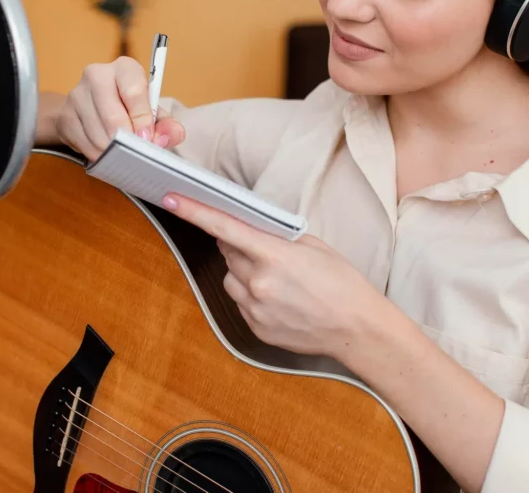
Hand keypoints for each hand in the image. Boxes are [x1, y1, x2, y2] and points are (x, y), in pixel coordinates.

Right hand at [55, 57, 184, 160]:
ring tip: (125, 157)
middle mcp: (96, 74)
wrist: (93, 106)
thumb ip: (167, 124)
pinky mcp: (65, 115)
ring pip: (97, 134)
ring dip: (114, 152)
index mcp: (124, 68)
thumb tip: (172, 136)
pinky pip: (84, 144)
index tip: (147, 138)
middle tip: (137, 155)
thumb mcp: (153, 112)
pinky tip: (107, 155)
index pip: (134, 91)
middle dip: (127, 141)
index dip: (142, 119)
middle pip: (112, 116)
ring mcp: (76, 95)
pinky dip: (99, 155)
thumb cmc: (130, 108)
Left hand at [161, 193, 380, 356]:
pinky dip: (251, 295)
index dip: (194, 211)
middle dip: (239, 246)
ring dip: (243, 272)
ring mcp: (255, 308)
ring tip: (277, 279)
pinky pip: (240, 302)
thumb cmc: (342, 284)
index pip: (224, 227)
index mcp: (274, 256)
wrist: (357, 329)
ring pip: (230, 278)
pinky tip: (279, 299)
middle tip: (264, 249)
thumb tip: (247, 230)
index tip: (172, 198)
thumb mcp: (314, 246)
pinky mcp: (255, 327)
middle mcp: (259, 283)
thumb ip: (276, 237)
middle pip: (227, 252)